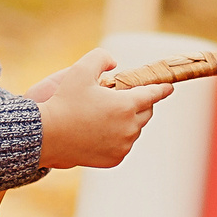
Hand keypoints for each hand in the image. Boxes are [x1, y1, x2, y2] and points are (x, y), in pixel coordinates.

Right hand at [37, 49, 171, 169]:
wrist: (47, 136)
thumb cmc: (64, 102)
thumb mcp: (80, 70)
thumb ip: (101, 58)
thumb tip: (114, 64)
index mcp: (126, 105)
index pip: (153, 94)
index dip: (162, 89)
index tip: (168, 87)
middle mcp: (129, 127)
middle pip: (146, 113)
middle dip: (141, 104)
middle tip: (126, 99)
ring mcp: (123, 145)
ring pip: (135, 130)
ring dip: (128, 121)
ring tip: (109, 116)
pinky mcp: (115, 159)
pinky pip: (124, 145)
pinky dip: (119, 138)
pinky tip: (103, 132)